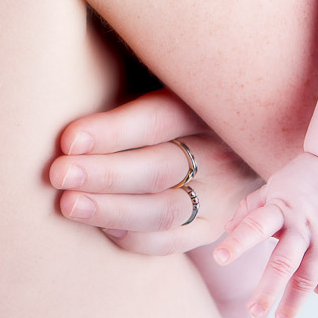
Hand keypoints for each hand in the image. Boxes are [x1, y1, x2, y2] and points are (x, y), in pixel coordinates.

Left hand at [49, 90, 259, 253]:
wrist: (258, 136)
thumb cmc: (193, 97)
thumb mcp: (180, 79)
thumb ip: (139, 76)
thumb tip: (74, 76)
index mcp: (208, 106)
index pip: (159, 119)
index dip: (113, 130)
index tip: (69, 139)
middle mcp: (221, 153)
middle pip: (158, 168)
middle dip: (104, 174)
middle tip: (59, 173)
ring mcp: (222, 195)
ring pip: (163, 211)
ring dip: (111, 210)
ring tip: (69, 204)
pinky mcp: (215, 226)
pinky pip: (171, 241)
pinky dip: (133, 237)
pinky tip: (100, 225)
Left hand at [215, 150, 317, 317]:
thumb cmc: (303, 177)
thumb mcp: (274, 186)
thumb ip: (250, 208)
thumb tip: (226, 230)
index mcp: (281, 207)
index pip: (254, 226)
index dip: (237, 243)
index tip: (218, 258)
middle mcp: (304, 225)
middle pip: (283, 264)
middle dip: (267, 291)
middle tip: (253, 311)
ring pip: (308, 279)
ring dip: (294, 302)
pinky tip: (311, 292)